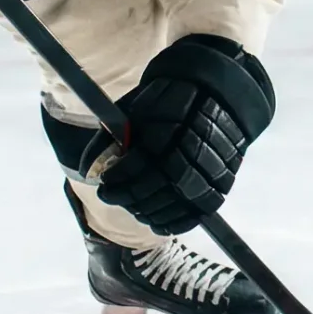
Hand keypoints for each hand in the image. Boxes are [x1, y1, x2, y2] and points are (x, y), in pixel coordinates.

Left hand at [83, 35, 274, 235]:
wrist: (218, 91)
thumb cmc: (172, 97)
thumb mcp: (139, 106)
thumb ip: (115, 135)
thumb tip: (90, 165)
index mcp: (166, 129)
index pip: (135, 167)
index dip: (116, 180)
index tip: (104, 183)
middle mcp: (188, 151)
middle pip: (152, 188)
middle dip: (128, 197)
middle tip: (112, 197)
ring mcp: (208, 169)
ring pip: (174, 203)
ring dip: (149, 212)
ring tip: (134, 209)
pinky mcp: (223, 181)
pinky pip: (198, 211)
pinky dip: (176, 222)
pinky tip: (159, 222)